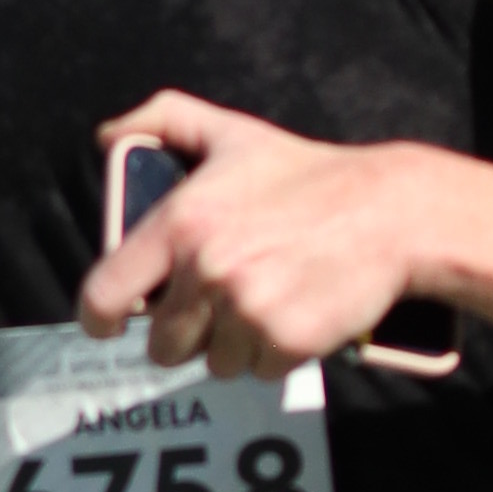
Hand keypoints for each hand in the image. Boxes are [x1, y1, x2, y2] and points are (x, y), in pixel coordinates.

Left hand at [81, 96, 434, 373]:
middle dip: (188, 333)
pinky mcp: (285, 340)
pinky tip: (294, 316)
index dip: (100, 319)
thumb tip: (108, 135)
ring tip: (266, 303)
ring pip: (214, 362)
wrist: (392, 211)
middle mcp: (205, 269)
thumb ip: (164, 120)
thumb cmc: (310, 174)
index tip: (110, 326)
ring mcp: (246, 309)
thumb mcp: (234, 133)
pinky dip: (274, 355)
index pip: (105, 294)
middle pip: (163, 344)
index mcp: (181, 223)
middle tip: (219, 306)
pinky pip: (258, 371)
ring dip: (234, 345)